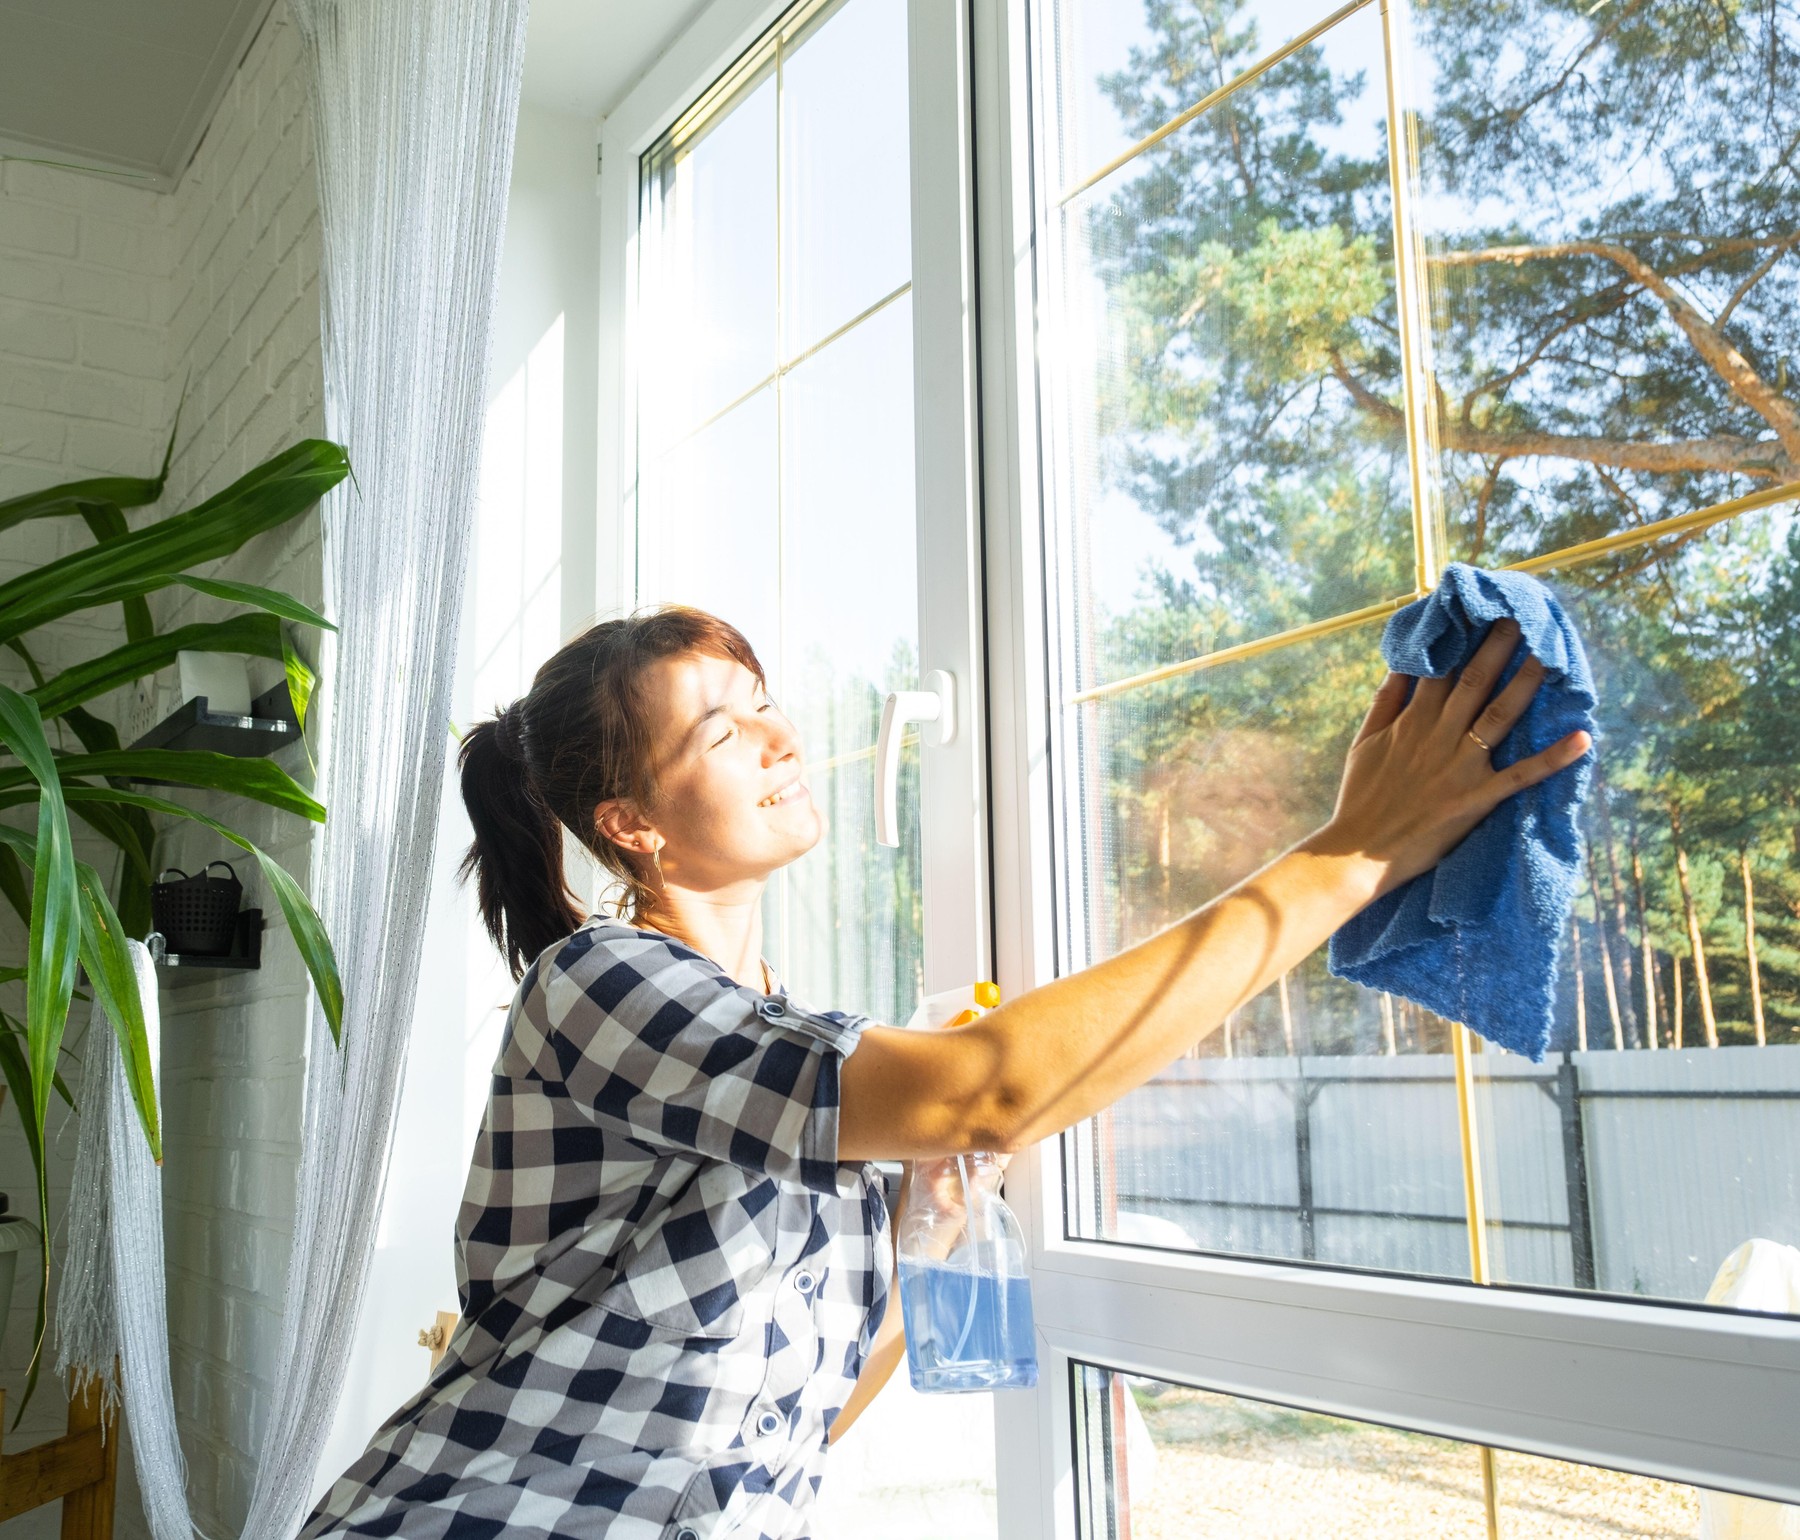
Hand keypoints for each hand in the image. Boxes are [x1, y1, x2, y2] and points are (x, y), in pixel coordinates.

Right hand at [1314, 618, 1590, 897]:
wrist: (1357, 853)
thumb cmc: (1360, 798)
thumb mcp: (1363, 742)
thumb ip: (1384, 702)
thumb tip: (1401, 663)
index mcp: (1412, 721)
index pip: (1441, 669)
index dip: (1462, 638)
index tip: (1480, 613)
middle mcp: (1439, 736)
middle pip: (1475, 681)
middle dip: (1500, 646)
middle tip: (1522, 617)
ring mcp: (1461, 766)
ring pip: (1500, 715)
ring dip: (1528, 683)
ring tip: (1551, 655)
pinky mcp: (1476, 798)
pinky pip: (1521, 775)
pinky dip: (1553, 757)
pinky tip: (1582, 738)